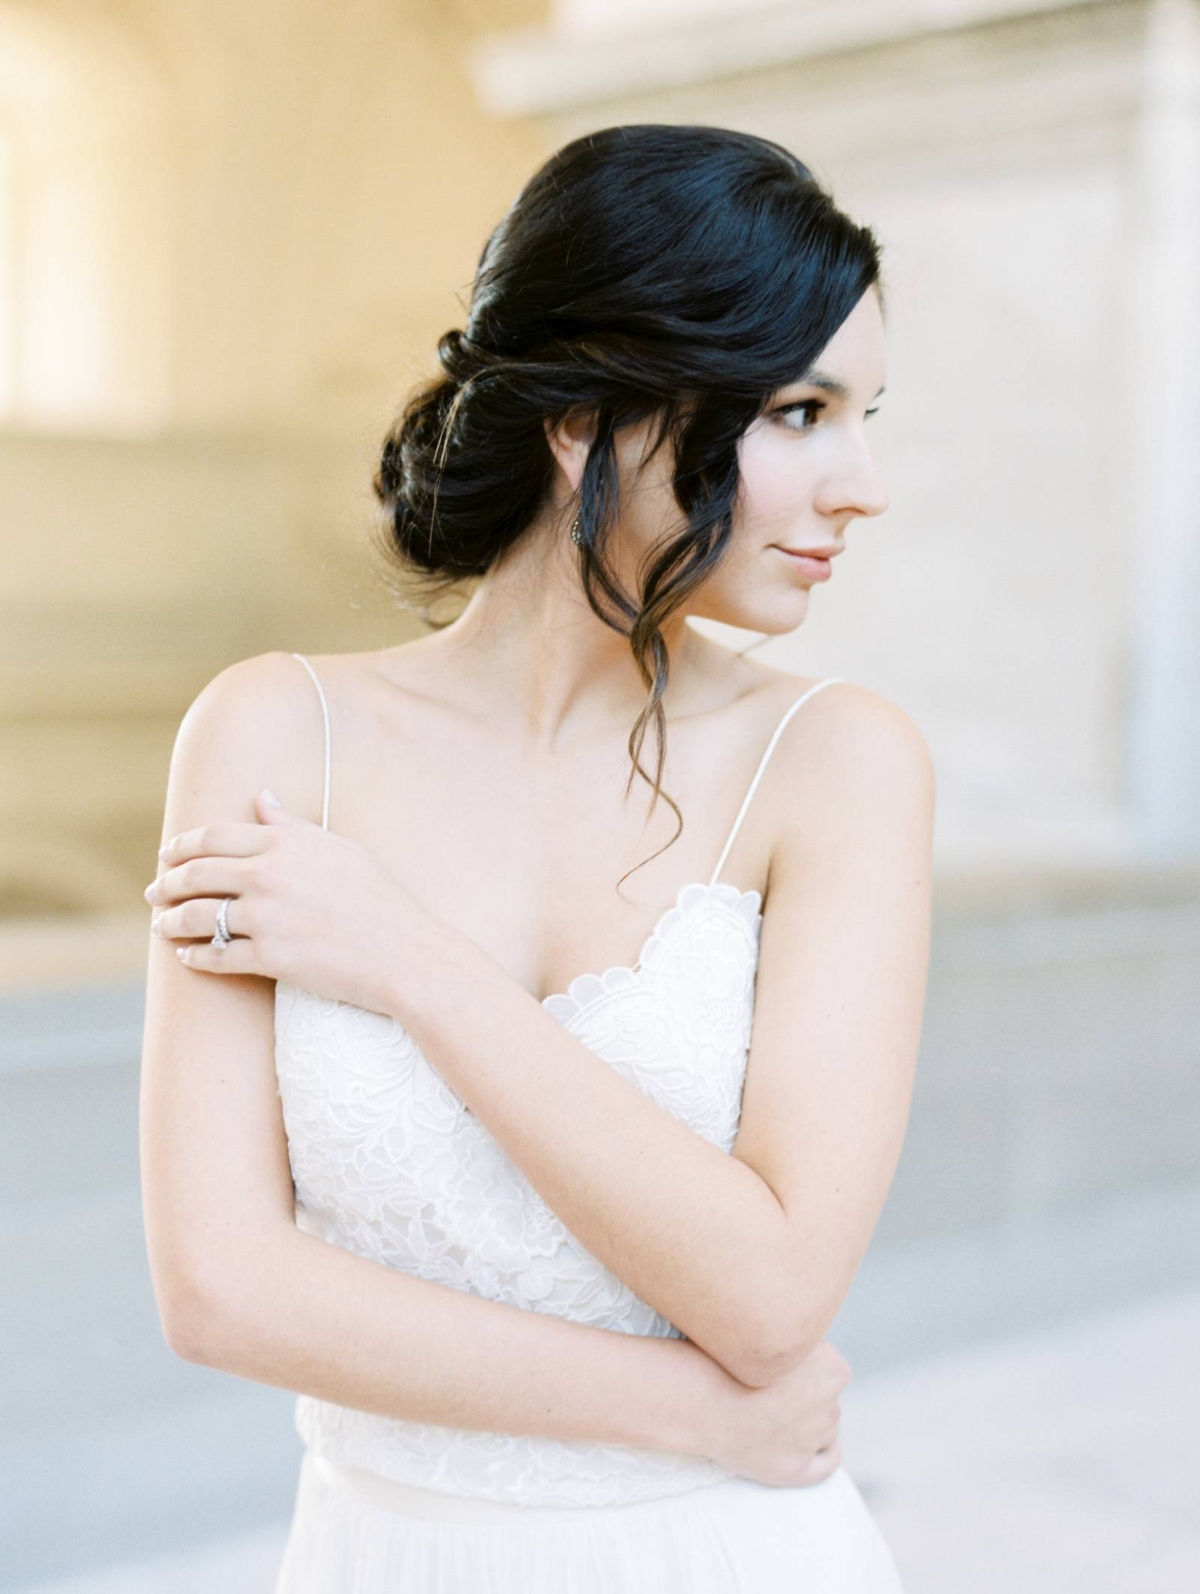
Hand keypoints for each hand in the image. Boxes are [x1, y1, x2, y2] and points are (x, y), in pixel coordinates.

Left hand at [145, 789, 426, 1013]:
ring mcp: (266, 918)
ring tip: (162, 924)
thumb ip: (291, 825)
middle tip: (154, 891)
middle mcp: (269, 876)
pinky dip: (194, 957)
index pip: (213, 838)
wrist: (403, 951)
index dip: (181, 846)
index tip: (167, 855)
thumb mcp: (337, 849)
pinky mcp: (269, 958)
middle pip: (196, 874)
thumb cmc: (377, 897)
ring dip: (171, 921)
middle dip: (166, 883)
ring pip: (197, 917)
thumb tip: (260, 798)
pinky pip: (216, 956)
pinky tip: (186, 957)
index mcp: (284, 844)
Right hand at [701, 1339, 849, 1487]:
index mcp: (833, 1370)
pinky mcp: (797, 1469)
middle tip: (773, 1392)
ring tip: (775, 1415)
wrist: (702, 1398)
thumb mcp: (773, 1328)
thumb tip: (799, 1339)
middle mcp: (831, 1407)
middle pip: (827, 1400)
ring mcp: (814, 1440)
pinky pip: (827, 1463)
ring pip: (825, 1429)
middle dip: (807, 1397)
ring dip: (809, 1424)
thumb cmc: (729, 1359)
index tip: (782, 1369)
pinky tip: (811, 1448)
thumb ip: (795, 1338)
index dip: (807, 1369)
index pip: (831, 1369)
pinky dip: (823, 1454)